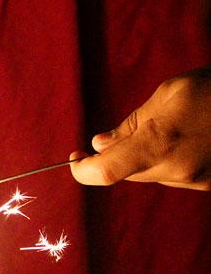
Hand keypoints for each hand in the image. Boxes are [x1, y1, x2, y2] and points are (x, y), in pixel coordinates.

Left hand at [70, 67, 210, 189]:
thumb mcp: (171, 92)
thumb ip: (132, 122)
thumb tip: (99, 144)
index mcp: (161, 143)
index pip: (106, 171)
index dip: (83, 170)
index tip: (75, 159)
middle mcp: (178, 169)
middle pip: (128, 172)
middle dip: (121, 153)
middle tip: (141, 126)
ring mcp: (198, 181)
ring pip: (151, 174)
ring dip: (149, 156)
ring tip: (179, 126)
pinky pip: (175, 175)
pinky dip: (171, 160)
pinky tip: (192, 137)